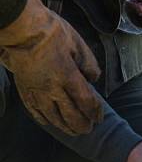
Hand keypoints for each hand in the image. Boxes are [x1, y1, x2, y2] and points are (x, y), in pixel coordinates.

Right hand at [0, 0, 102, 133]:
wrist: (22, 30)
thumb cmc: (51, 32)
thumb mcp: (78, 43)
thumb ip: (89, 64)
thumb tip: (93, 78)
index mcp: (68, 76)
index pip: (85, 100)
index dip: (94, 111)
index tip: (99, 117)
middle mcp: (52, 88)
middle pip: (69, 114)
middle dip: (81, 124)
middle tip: (88, 130)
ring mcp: (37, 91)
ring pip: (52, 116)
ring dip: (64, 126)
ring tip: (72, 131)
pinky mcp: (25, 89)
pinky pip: (34, 110)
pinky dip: (44, 119)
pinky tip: (49, 123)